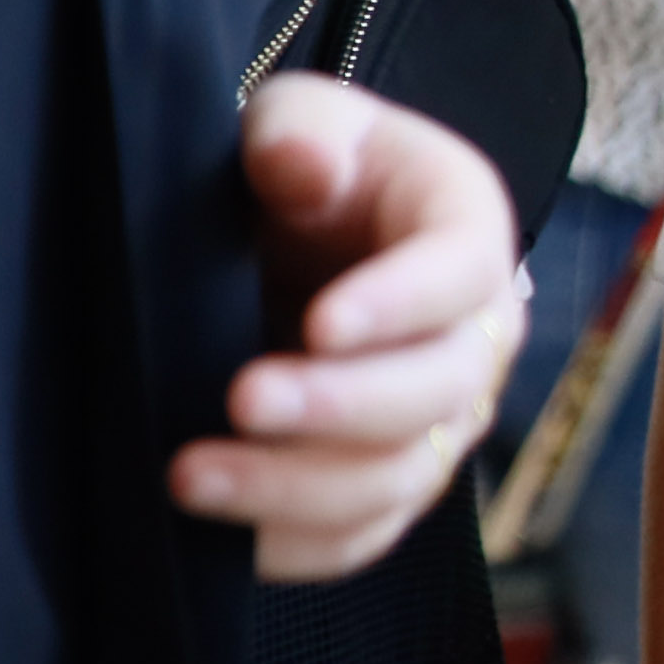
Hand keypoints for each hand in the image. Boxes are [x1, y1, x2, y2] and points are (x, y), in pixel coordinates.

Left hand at [187, 72, 525, 578]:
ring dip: (296, 489)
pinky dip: (289, 545)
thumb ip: (298, 129)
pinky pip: (356, 539)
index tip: (322, 322)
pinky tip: (211, 529)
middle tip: (242, 397)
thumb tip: (304, 168)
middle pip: (441, 391)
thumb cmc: (303, 170)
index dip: (400, 304)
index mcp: (465, 230)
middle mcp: (473, 336)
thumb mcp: (298, 118)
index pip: (460, 272)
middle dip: (340, 405)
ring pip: (398, 479)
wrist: (295, 241)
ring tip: (190, 475)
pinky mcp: (384, 485)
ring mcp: (436, 422)